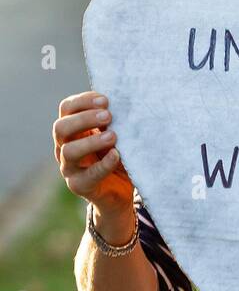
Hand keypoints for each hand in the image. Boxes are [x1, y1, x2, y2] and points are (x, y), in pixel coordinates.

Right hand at [53, 91, 134, 225]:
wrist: (122, 190)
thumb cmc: (119, 154)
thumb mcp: (117, 134)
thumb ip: (114, 122)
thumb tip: (125, 103)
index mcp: (73, 129)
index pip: (67, 108)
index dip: (83, 101)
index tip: (106, 100)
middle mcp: (65, 146)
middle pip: (61, 127)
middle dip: (84, 119)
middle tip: (108, 116)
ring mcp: (69, 167)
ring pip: (69, 151)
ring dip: (91, 142)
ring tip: (113, 136)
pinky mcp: (80, 185)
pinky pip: (88, 176)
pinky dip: (103, 164)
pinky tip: (117, 155)